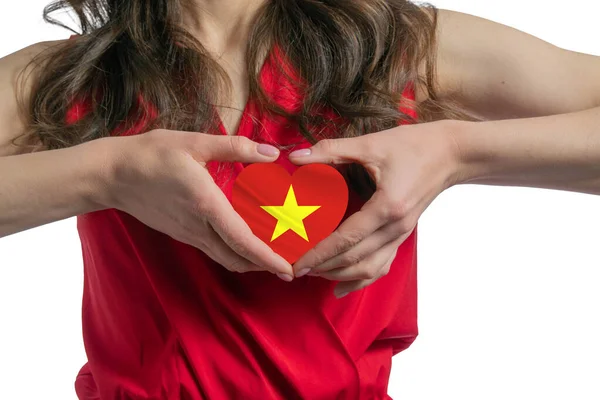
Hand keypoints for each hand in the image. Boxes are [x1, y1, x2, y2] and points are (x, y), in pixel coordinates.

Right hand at [104, 129, 293, 280]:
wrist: (112, 174)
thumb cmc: (151, 154)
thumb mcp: (194, 143)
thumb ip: (235, 147)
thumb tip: (270, 153)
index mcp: (206, 205)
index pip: (242, 240)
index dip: (267, 258)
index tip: (288, 269)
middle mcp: (198, 227)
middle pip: (237, 258)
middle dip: (265, 266)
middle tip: (290, 266)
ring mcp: (188, 234)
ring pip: (224, 258)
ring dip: (250, 262)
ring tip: (272, 258)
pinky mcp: (181, 233)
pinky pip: (213, 251)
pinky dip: (234, 254)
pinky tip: (244, 243)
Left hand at [289, 120, 462, 295]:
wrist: (452, 153)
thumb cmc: (414, 146)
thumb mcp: (370, 144)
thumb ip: (331, 150)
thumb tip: (296, 156)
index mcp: (387, 207)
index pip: (347, 239)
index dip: (320, 253)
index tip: (298, 263)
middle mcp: (396, 227)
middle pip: (356, 259)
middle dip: (324, 267)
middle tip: (297, 268)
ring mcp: (402, 235)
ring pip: (370, 268)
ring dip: (341, 275)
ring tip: (315, 273)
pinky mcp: (403, 235)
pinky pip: (382, 265)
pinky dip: (361, 279)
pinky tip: (342, 287)